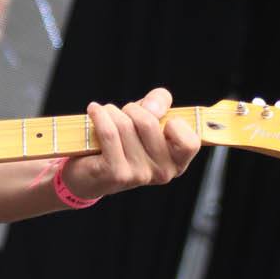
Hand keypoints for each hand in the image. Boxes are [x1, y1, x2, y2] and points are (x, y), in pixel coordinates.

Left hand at [60, 88, 198, 199]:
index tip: (157, 117)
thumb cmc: (123, 141)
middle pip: (149, 123)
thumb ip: (159, 103)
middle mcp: (163, 172)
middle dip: (132, 109)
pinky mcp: (116, 173)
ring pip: (125, 125)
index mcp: (177, 162)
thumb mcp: (147, 119)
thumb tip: (154, 107)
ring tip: (105, 114)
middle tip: (123, 113)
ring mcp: (140, 175)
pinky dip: (99, 116)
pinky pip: (109, 133)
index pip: (190, 142)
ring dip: (111, 112)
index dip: (174, 122)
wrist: (89, 173)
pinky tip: (94, 110)